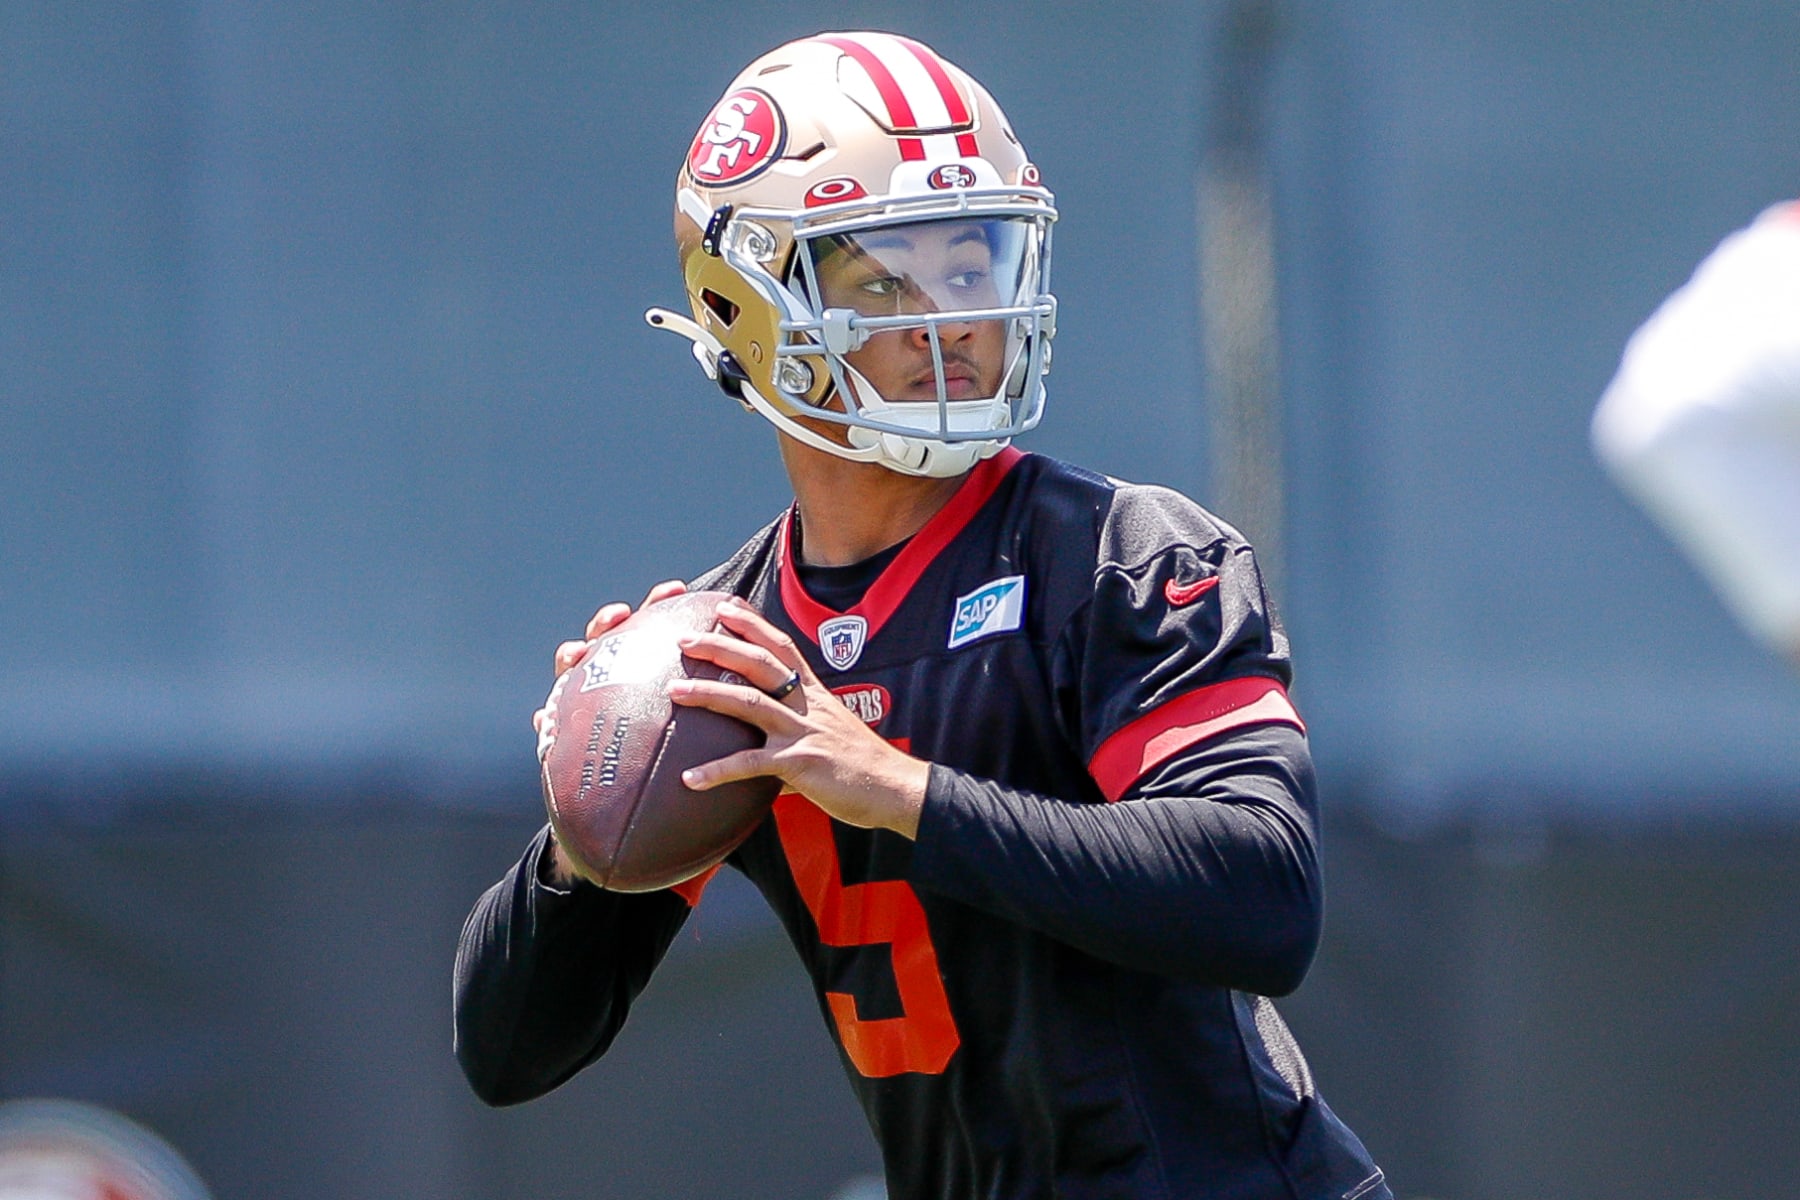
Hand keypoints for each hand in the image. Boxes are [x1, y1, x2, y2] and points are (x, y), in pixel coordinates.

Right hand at [533, 580, 686, 887]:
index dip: (660, 605)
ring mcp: (584, 704)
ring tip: (576, 654)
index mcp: (642, 673)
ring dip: (571, 657)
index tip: (676, 588)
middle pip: (606, 641)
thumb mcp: (692, 731)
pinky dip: (544, 722)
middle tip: (622, 613)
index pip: (648, 630)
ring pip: (574, 671)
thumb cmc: (662, 759)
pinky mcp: (564, 734)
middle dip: (609, 622)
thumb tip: (757, 683)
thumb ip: (711, 707)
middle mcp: (610, 680)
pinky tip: (541, 719)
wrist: (628, 808)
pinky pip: (550, 728)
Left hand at [668, 597, 929, 838]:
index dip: (754, 624)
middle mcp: (808, 705)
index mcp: (816, 695)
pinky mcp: (800, 763)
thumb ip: (796, 749)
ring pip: (749, 703)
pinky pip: (750, 765)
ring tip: (673, 692)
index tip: (727, 605)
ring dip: (708, 695)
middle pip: (760, 663)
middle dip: (721, 646)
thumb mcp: (832, 743)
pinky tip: (688, 780)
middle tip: (685, 639)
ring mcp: (803, 731)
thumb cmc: (867, 769)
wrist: (898, 789)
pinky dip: (716, 771)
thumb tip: (772, 770)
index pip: (783, 648)